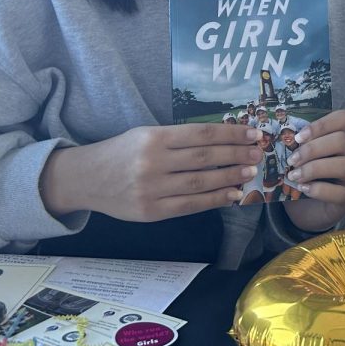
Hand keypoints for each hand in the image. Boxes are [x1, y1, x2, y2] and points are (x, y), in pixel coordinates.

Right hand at [39, 124, 262, 220]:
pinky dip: (214, 200)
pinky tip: (232, 194)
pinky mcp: (152, 212)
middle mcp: (153, 162)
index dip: (230, 134)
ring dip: (230, 177)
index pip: (201, 134)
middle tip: (259, 153)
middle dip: (236, 154)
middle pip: (205, 157)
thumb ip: (178, 139)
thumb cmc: (122, 152)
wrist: (85, 178)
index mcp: (154, 138)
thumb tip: (221, 141)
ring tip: (250, 172)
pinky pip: (190, 205)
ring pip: (200, 182)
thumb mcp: (145, 134)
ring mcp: (152, 189)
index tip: (253, 133)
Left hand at [282, 110, 344, 232]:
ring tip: (294, 176)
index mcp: (337, 138)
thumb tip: (276, 137)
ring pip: (344, 164)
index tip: (299, 137)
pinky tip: (303, 189)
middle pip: (342, 140)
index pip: (343, 118)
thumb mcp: (299, 158)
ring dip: (314, 168)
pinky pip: (339, 192)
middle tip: (292, 160)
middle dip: (313, 149)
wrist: (308, 210)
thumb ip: (294, 146)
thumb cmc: (303, 177)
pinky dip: (318, 189)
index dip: (322, 124)